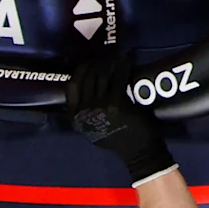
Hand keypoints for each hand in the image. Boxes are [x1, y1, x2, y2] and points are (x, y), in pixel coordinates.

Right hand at [66, 68, 175, 183]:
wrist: (137, 152)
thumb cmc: (116, 139)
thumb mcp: (91, 128)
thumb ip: (84, 111)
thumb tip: (85, 84)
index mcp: (76, 117)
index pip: (72, 85)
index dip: (80, 70)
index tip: (89, 62)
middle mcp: (85, 111)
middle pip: (87, 77)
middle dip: (97, 62)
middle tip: (105, 55)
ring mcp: (100, 106)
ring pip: (102, 75)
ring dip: (109, 62)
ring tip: (116, 57)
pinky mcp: (117, 103)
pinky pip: (118, 78)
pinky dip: (123, 67)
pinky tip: (126, 61)